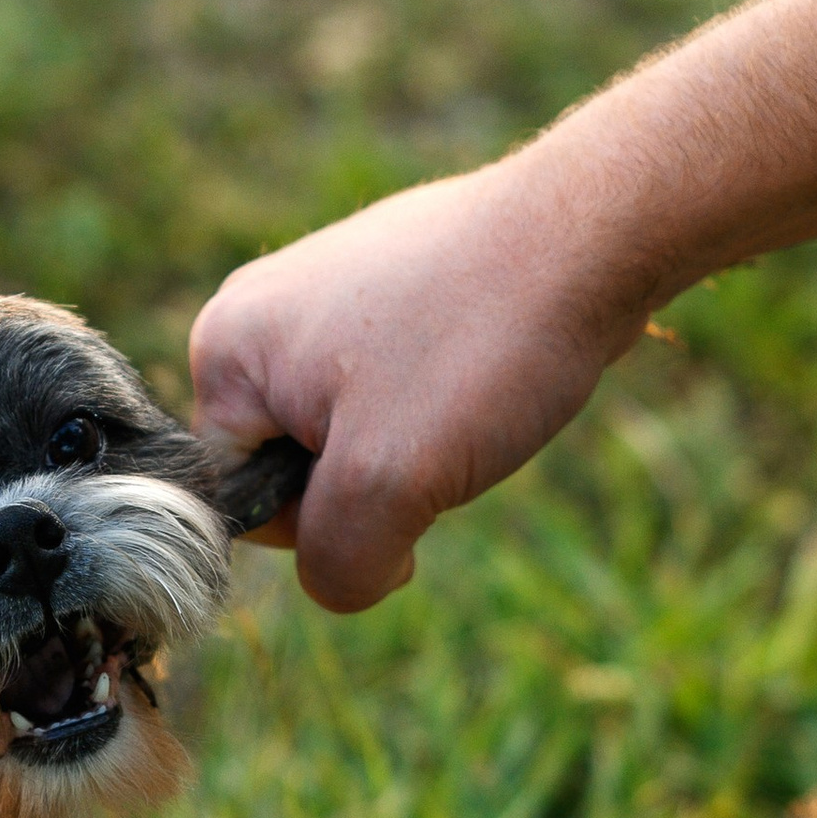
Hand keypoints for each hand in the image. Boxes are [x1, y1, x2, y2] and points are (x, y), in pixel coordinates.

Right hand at [189, 153, 647, 608]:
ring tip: (469, 397)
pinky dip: (442, 405)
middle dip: (368, 483)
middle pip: (293, 466)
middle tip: (437, 437)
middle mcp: (258, 310)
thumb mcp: (386, 486)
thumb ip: (337, 562)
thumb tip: (346, 580)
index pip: (236, 497)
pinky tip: (486, 370)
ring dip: (414, 449)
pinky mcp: (390, 287)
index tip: (393, 480)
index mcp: (225, 348)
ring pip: (353, 434)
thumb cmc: (479, 347)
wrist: (591, 237)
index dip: (317, 523)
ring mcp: (326, 292)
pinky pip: (397, 390)